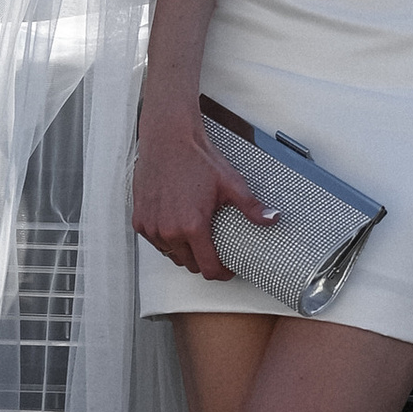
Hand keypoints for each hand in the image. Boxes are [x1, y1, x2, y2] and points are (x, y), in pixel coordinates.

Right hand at [132, 97, 277, 280]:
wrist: (168, 139)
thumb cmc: (197, 158)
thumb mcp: (231, 183)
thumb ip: (251, 207)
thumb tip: (273, 219)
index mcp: (192, 226)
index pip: (208, 269)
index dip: (222, 273)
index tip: (228, 269)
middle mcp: (169, 231)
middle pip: (190, 265)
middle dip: (205, 262)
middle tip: (215, 251)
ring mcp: (151, 227)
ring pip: (172, 255)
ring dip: (185, 252)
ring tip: (197, 238)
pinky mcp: (140, 220)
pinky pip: (156, 242)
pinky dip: (167, 240)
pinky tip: (178, 227)